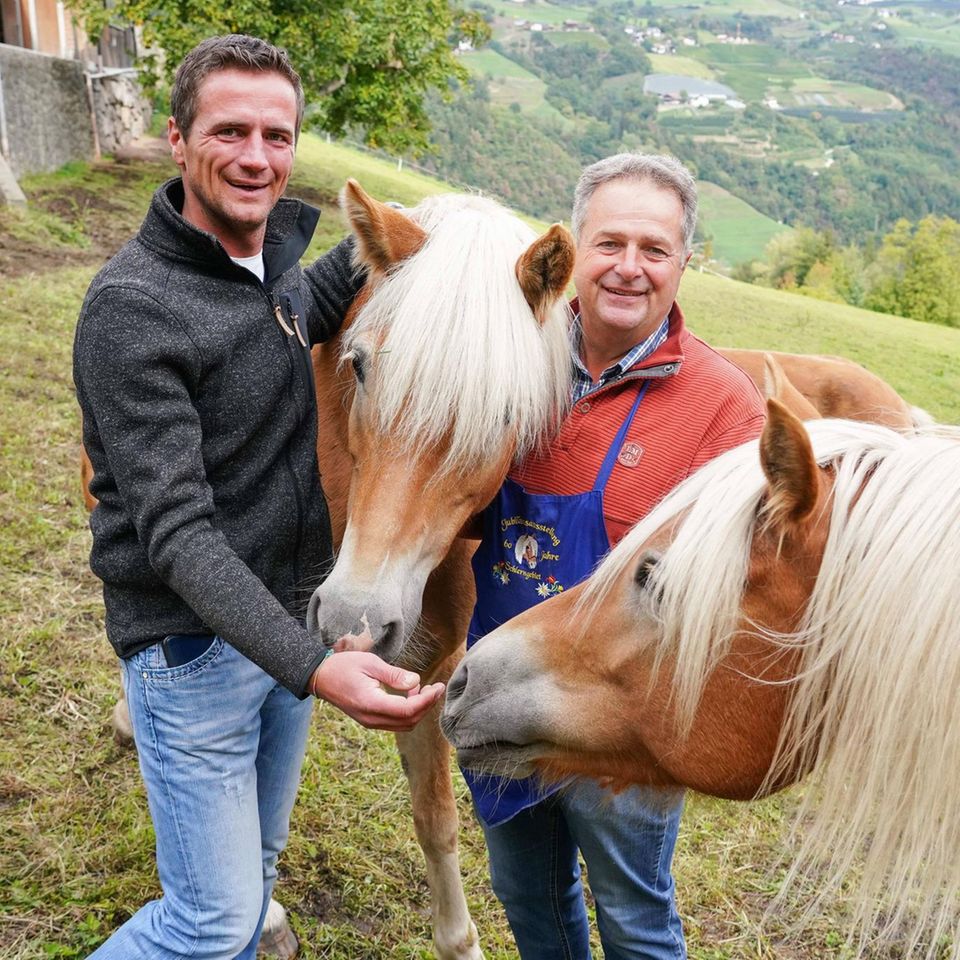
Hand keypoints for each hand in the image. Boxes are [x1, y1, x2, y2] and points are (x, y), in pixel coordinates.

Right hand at [309, 651, 444, 731]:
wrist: (320, 677)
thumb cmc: (344, 666)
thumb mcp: (370, 663)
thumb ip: (394, 674)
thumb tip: (416, 681)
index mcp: (371, 703)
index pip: (407, 711)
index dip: (427, 700)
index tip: (438, 687)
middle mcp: (371, 718)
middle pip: (408, 721)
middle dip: (426, 705)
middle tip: (436, 687)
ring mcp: (370, 722)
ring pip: (403, 724)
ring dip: (418, 709)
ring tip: (425, 689)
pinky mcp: (370, 720)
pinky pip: (395, 722)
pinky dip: (408, 711)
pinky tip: (410, 693)